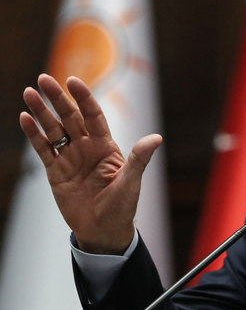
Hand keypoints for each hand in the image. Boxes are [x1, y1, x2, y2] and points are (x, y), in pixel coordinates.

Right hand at [19, 74, 161, 254]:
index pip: (93, 115)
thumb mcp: (131, 181)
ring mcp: (70, 158)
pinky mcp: (56, 172)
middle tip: (43, 79)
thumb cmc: (122, 206)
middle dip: (57, 99)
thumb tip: (156, 138)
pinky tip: (25, 119)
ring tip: (29, 93)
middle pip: (70, 117)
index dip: (84, 98)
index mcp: (106, 146)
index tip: (73, 81)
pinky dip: (34, 135)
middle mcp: (87, 147)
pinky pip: (43, 149)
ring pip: (53, 130)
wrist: (104, 230)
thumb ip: (139, 158)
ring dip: (41, 112)